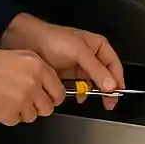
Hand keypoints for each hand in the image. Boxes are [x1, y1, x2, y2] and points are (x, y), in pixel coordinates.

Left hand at [0, 12, 124, 111]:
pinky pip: (77, 87)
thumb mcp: (78, 52)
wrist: (26, 40)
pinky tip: (76, 96)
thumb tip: (112, 86)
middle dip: (106, 89)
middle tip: (107, 103)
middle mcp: (90, 56)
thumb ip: (96, 69)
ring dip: (90, 92)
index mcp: (97, 46)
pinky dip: (78, 93)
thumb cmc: (53, 39)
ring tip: (87, 98)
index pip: (114, 65)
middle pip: (105, 76)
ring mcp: (78, 66)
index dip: (118, 80)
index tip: (117, 94)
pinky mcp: (66, 75)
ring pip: (91, 83)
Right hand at [0, 47, 65, 125]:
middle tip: (26, 101)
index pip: (58, 92)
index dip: (53, 97)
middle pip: (48, 108)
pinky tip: (0, 104)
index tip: (48, 99)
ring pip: (32, 117)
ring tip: (9, 100)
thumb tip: (49, 84)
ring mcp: (21, 100)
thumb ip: (37, 69)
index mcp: (37, 67)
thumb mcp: (19, 55)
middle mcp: (32, 84)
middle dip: (38, 107)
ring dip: (22, 111)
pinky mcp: (9, 114)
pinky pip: (16, 121)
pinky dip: (8, 116)